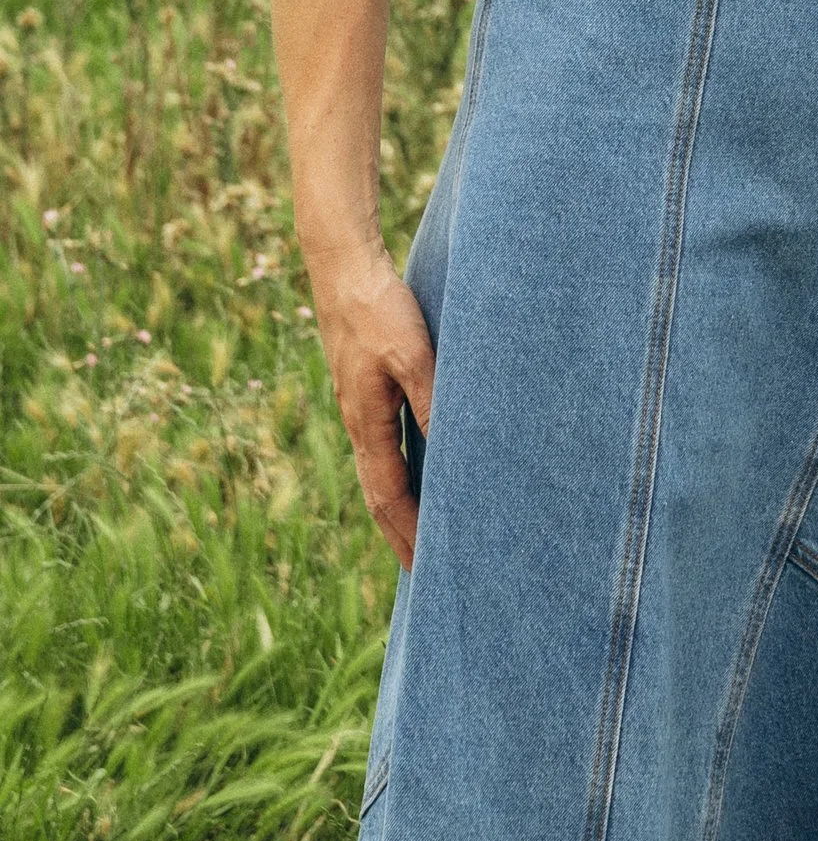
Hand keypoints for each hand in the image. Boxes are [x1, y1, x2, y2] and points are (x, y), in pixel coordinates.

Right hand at [306, 242, 436, 565]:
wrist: (343, 268)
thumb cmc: (380, 309)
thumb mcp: (413, 355)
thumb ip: (432, 401)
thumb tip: (451, 453)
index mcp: (367, 423)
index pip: (389, 497)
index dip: (408, 535)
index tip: (427, 570)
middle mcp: (358, 423)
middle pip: (380, 494)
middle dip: (401, 534)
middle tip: (424, 572)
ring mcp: (359, 407)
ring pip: (379, 472)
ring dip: (399, 507)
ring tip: (421, 535)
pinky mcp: (365, 389)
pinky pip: (383, 446)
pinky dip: (399, 472)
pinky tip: (417, 472)